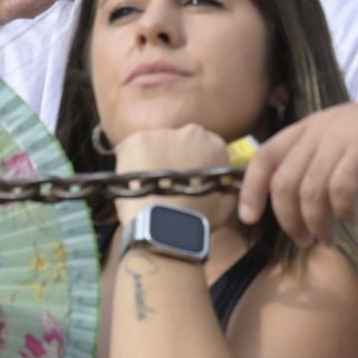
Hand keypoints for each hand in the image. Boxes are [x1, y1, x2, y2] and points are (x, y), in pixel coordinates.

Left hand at [112, 124, 238, 228]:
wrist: (165, 226)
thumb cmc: (198, 219)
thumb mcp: (226, 205)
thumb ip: (228, 188)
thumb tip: (229, 185)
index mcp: (214, 144)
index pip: (202, 146)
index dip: (192, 162)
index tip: (186, 179)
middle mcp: (190, 131)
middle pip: (177, 141)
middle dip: (171, 156)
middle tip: (165, 184)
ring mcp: (161, 133)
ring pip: (153, 144)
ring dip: (150, 159)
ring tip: (146, 187)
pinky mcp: (136, 140)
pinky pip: (129, 149)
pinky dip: (128, 163)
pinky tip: (131, 182)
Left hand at [237, 92, 357, 244]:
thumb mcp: (340, 141)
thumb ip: (315, 162)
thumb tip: (291, 202)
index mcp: (307, 126)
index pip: (265, 156)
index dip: (251, 189)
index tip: (249, 218)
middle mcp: (319, 129)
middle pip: (285, 181)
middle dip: (289, 219)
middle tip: (305, 239)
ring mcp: (344, 136)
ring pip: (311, 190)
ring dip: (317, 222)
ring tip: (330, 237)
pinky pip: (342, 188)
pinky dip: (344, 211)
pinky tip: (354, 220)